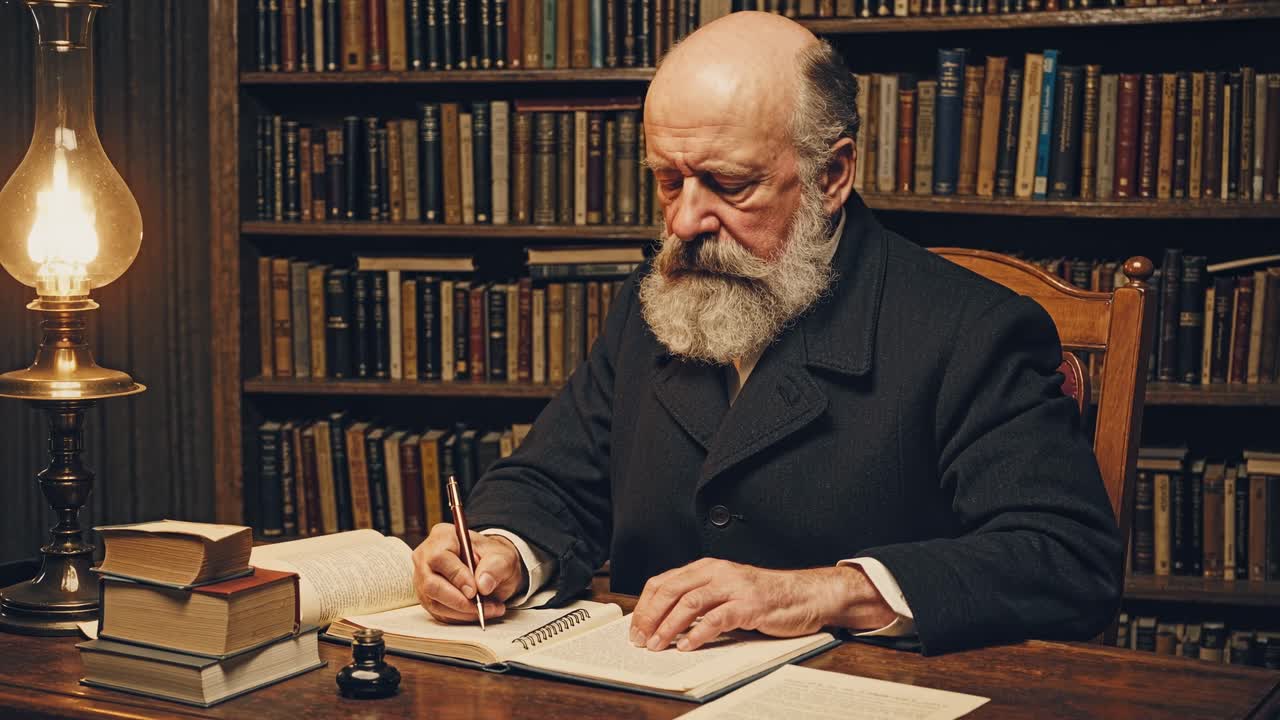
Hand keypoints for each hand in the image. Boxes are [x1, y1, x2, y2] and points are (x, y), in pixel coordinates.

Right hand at [412, 523, 527, 623]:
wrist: (492, 569)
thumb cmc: (493, 558)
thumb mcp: (503, 557)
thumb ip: (495, 567)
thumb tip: (483, 585)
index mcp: (442, 537)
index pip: (439, 558)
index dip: (457, 577)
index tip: (475, 591)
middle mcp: (426, 558)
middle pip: (431, 584)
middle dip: (458, 600)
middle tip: (482, 606)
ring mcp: (424, 580)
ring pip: (435, 603)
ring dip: (463, 612)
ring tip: (489, 609)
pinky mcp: (428, 598)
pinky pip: (440, 613)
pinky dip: (461, 617)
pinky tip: (479, 612)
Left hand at [628, 558, 896, 651]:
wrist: (804, 594)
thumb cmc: (764, 596)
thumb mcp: (725, 591)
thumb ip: (700, 599)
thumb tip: (665, 622)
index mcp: (707, 568)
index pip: (664, 582)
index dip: (645, 605)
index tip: (636, 628)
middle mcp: (717, 572)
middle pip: (671, 591)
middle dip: (651, 617)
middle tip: (641, 639)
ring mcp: (734, 587)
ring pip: (690, 603)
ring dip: (669, 627)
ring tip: (658, 645)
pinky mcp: (749, 604)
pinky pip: (717, 618)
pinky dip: (699, 633)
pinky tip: (689, 645)